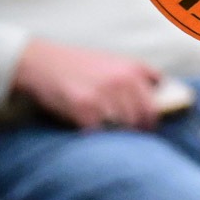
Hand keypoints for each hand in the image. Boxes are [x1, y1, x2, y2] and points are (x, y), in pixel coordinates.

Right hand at [12, 39, 161, 129]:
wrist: (42, 62)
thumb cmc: (77, 64)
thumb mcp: (112, 61)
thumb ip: (134, 76)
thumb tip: (157, 95)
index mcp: (133, 68)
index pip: (156, 100)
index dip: (153, 116)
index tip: (147, 125)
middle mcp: (122, 80)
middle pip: (144, 116)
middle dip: (139, 129)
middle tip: (130, 137)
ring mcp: (104, 95)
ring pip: (125, 127)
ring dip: (120, 136)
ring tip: (111, 137)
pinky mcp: (85, 109)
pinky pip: (101, 133)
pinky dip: (98, 137)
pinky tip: (91, 134)